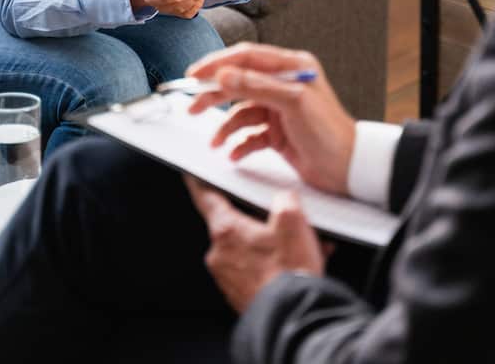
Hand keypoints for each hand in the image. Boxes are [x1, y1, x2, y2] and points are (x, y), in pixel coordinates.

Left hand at [184, 177, 328, 312]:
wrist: (293, 318)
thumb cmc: (288, 273)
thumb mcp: (293, 222)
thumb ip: (285, 200)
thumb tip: (284, 200)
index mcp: (226, 230)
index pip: (207, 198)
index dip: (201, 183)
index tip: (194, 176)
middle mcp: (220, 255)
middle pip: (234, 226)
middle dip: (257, 222)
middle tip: (281, 222)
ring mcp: (227, 278)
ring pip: (248, 250)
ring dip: (270, 246)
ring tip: (300, 249)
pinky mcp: (239, 296)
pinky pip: (254, 271)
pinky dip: (272, 266)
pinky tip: (295, 267)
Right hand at [186, 43, 355, 194]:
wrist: (349, 169)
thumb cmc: (330, 132)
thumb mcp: (293, 103)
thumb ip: (257, 86)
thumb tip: (224, 74)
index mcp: (292, 67)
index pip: (247, 57)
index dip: (218, 64)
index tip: (195, 74)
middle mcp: (284, 84)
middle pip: (240, 82)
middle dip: (215, 95)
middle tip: (193, 106)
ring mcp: (280, 109)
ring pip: (242, 111)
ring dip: (226, 127)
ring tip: (216, 141)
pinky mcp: (278, 132)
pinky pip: (250, 134)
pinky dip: (240, 143)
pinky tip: (234, 153)